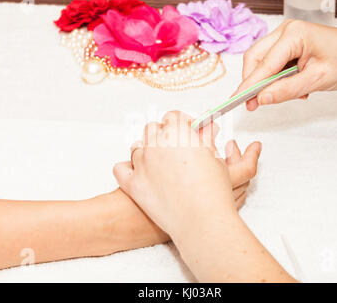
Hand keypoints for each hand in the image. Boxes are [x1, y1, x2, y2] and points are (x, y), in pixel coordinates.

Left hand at [113, 111, 260, 238]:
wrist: (201, 220)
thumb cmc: (212, 192)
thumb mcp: (215, 159)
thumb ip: (205, 140)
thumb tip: (205, 129)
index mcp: (178, 133)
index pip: (172, 116)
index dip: (180, 122)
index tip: (185, 129)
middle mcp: (157, 143)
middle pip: (152, 128)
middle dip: (162, 135)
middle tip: (174, 149)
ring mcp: (142, 163)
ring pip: (136, 147)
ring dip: (146, 152)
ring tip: (160, 166)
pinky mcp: (133, 183)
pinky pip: (121, 168)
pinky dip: (127, 169)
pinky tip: (138, 173)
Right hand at [234, 19, 336, 109]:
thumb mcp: (317, 81)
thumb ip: (286, 90)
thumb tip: (261, 99)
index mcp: (293, 34)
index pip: (263, 64)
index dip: (249, 85)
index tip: (237, 101)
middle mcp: (286, 31)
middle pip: (256, 59)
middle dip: (254, 83)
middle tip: (253, 105)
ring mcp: (287, 36)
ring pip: (262, 62)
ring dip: (268, 82)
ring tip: (289, 94)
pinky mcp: (289, 45)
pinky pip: (273, 64)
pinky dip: (277, 79)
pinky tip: (295, 88)